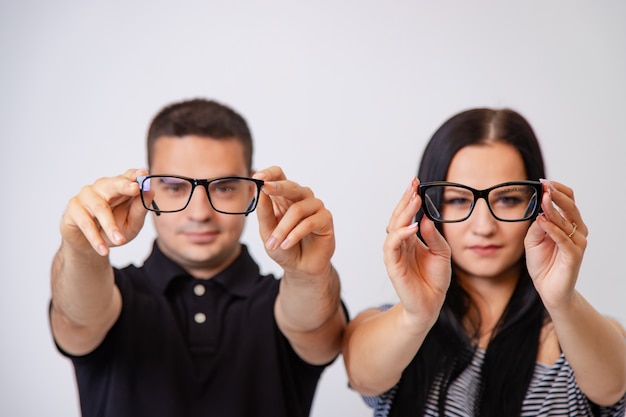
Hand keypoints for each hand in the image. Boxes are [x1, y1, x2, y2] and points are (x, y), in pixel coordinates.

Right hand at [60, 168, 148, 255]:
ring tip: (120, 241)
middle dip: (124, 186)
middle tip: (135, 189)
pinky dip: (95, 238)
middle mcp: (102, 187)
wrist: (91, 245)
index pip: (128, 176)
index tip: (144, 174)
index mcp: (119, 188)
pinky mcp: (73, 209)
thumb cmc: (113, 229)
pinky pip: (86, 223)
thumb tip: (150, 191)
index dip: (135, 174)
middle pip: (113, 184)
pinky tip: (103, 250)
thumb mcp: (133, 222)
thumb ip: (140, 208)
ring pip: (100, 207)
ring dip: (110, 226)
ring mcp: (86, 196)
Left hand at [252, 166, 333, 276]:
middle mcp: (301, 198)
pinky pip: (309, 222)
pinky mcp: (325, 219)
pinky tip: (286, 244)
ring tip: (274, 243)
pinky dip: (295, 234)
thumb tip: (260, 190)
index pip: (279, 175)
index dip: (270, 173)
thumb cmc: (284, 247)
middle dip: (277, 186)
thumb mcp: (267, 230)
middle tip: (265, 188)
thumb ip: (264, 211)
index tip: (258, 176)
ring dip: (283, 228)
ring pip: (298, 209)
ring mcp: (315, 207)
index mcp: (285, 197)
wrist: (300, 268)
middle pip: (292, 185)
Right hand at [383, 178, 450, 327]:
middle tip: (413, 185)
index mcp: (409, 239)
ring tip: (414, 200)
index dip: (409, 199)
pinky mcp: (393, 266)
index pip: (406, 214)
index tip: (416, 182)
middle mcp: (399, 244)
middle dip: (405, 200)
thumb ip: (433, 235)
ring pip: (393, 228)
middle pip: (397, 217)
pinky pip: (392, 246)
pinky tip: (412, 226)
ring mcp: (394, 254)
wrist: (430, 305)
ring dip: (403, 213)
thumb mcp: (441, 252)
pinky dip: (400, 234)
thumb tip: (425, 218)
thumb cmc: (434, 280)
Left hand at [524, 179, 587, 306]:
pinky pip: (564, 239)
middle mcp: (576, 231)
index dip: (557, 190)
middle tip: (546, 185)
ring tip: (543, 198)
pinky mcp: (574, 255)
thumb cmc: (543, 263)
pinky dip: (553, 229)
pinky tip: (543, 221)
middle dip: (557, 195)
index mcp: (568, 224)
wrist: (548, 289)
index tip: (543, 181)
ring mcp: (577, 243)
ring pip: (566, 221)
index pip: (568, 201)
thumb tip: (539, 210)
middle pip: (570, 207)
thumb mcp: (533, 239)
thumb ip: (537, 225)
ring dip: (554, 209)